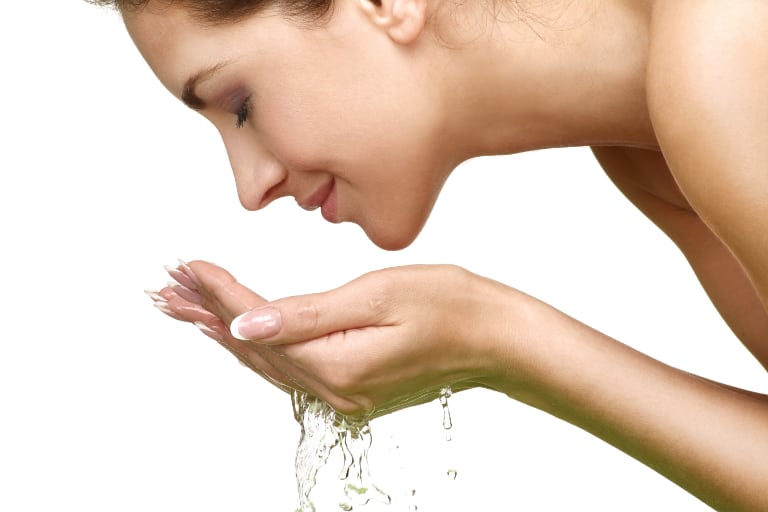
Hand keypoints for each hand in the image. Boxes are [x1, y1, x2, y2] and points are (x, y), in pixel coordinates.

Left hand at [149, 260, 517, 417]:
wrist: (497, 339)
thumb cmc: (451, 306)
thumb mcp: (378, 295)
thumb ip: (307, 314)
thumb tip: (247, 322)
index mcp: (336, 365)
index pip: (258, 323)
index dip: (220, 293)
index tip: (188, 265)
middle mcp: (334, 391)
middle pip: (254, 348)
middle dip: (209, 313)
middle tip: (168, 288)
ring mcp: (344, 395)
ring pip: (268, 361)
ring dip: (227, 331)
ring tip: (189, 308)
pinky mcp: (354, 388)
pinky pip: (291, 366)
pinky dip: (259, 344)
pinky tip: (244, 333)